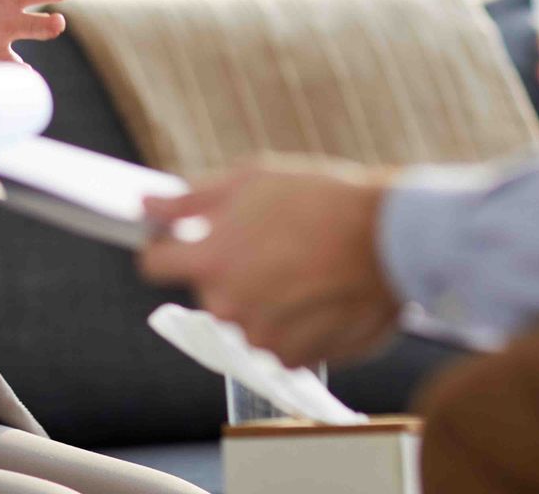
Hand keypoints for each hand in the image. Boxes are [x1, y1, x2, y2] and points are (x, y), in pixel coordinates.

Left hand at [137, 158, 402, 368]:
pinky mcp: (298, 358)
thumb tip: (146, 206)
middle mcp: (230, 307)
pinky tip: (317, 292)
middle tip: (269, 245)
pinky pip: (279, 340)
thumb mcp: (249, 180)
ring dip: (263, 298)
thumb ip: (188, 199)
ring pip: (246, 317)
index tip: (177, 239)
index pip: (155, 264)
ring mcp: (264, 338)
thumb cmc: (320, 199)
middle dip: (228, 270)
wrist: (392, 237)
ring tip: (301, 266)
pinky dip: (293, 322)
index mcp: (211, 262)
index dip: (164, 247)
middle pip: (208, 290)